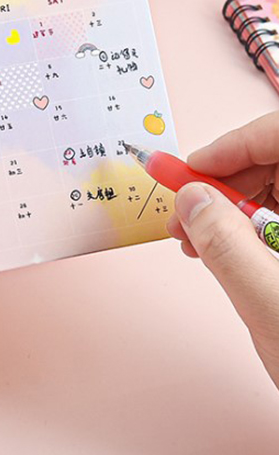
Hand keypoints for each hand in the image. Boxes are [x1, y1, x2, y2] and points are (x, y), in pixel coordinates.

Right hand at [167, 112, 278, 387]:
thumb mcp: (272, 309)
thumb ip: (226, 246)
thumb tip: (191, 198)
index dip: (235, 145)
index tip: (191, 168)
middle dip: (225, 181)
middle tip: (185, 210)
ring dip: (231, 205)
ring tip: (196, 237)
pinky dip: (248, 226)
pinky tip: (225, 249)